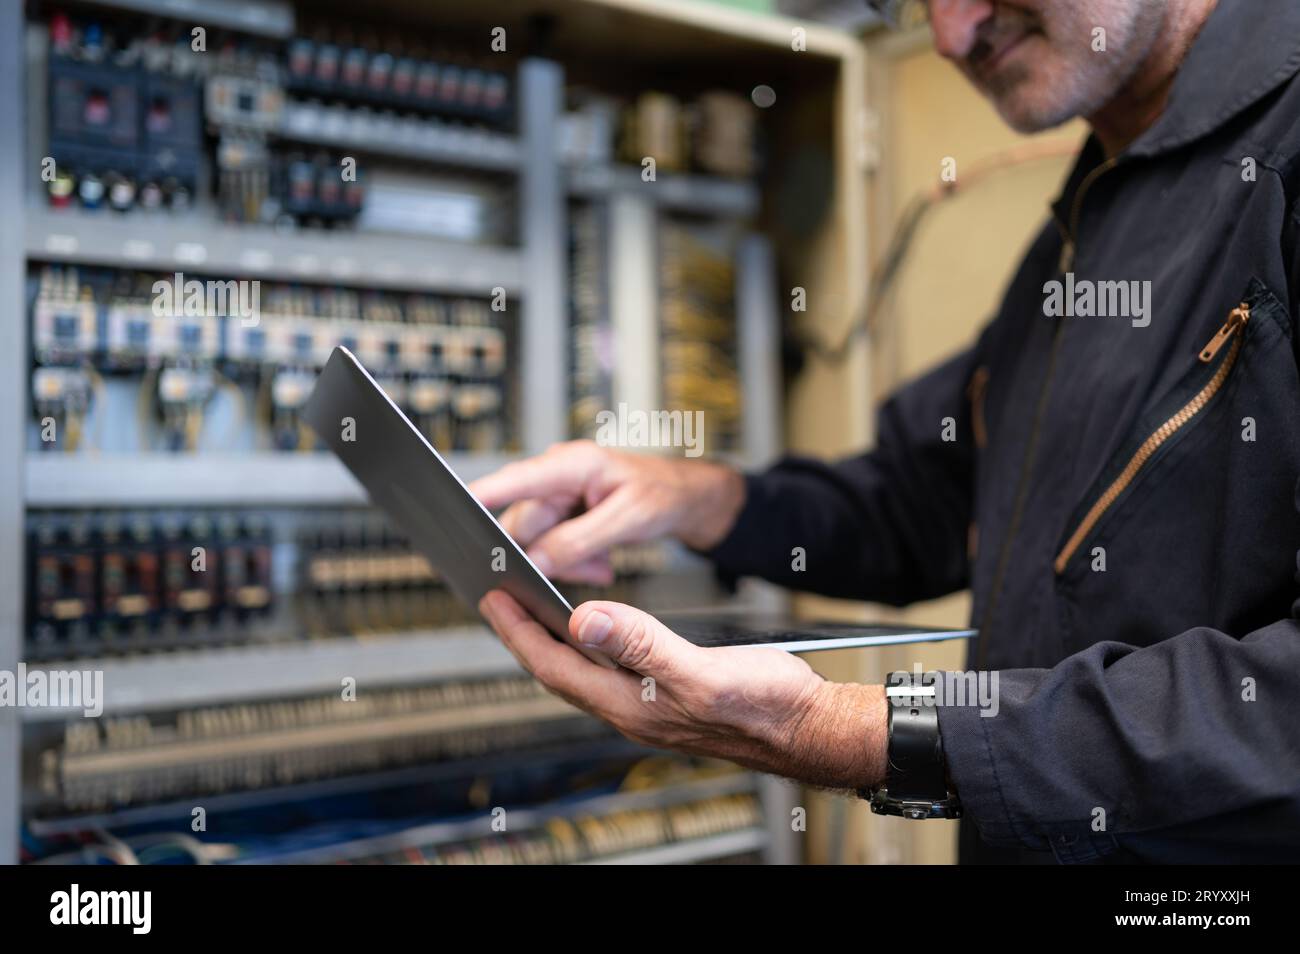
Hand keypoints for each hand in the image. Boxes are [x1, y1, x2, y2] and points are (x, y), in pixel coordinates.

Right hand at [468, 440, 744, 583]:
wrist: (682, 497)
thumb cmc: (661, 494)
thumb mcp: (628, 520)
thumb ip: (580, 541)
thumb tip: (536, 562)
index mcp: (571, 464)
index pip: (517, 479)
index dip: (484, 493)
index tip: (454, 505)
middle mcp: (555, 477)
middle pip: (523, 525)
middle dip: (548, 555)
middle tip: (591, 568)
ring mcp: (556, 497)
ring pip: (536, 543)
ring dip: (565, 561)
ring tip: (602, 565)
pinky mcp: (560, 516)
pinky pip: (549, 547)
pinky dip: (572, 561)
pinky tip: (599, 562)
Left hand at [478, 590, 887, 790]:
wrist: (813, 728)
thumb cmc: (766, 706)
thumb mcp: (701, 669)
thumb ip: (642, 644)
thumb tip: (582, 619)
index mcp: (632, 705)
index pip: (556, 666)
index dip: (519, 633)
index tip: (492, 598)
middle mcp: (634, 710)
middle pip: (561, 671)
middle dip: (526, 636)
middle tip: (498, 599)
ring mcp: (651, 706)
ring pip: (586, 672)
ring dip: (556, 642)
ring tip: (533, 611)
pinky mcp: (672, 697)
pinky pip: (614, 670)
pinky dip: (593, 646)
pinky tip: (597, 631)